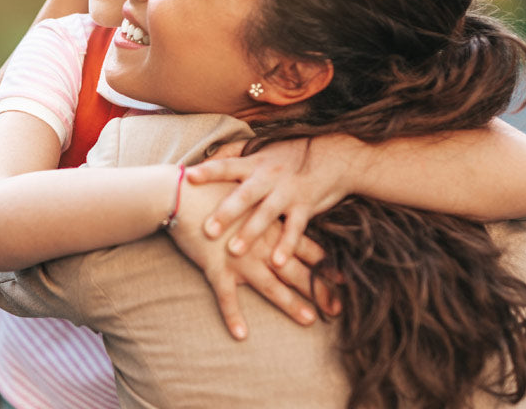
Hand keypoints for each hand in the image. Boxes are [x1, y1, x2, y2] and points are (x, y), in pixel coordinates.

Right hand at [168, 179, 337, 339]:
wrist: (181, 193)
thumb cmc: (212, 190)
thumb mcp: (246, 193)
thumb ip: (264, 205)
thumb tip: (278, 208)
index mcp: (269, 227)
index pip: (306, 249)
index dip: (325, 265)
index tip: (344, 280)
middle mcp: (260, 245)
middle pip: (296, 271)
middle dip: (318, 290)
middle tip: (339, 308)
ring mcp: (239, 258)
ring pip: (270, 286)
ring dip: (290, 304)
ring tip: (310, 320)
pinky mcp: (215, 267)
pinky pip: (226, 297)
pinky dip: (232, 316)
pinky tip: (241, 335)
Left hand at [186, 135, 355, 266]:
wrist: (335, 155)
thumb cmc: (290, 154)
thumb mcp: (263, 149)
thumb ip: (234, 153)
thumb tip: (205, 158)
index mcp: (255, 163)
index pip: (227, 165)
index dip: (209, 170)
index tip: (187, 175)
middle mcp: (269, 176)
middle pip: (244, 195)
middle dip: (226, 212)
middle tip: (207, 229)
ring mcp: (287, 192)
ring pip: (266, 214)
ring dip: (250, 233)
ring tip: (234, 250)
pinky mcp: (305, 206)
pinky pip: (294, 228)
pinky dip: (286, 245)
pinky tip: (277, 262)